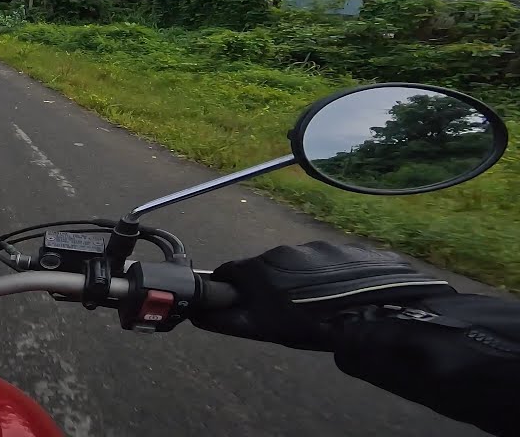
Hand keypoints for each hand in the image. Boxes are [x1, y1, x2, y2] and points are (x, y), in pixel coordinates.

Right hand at [192, 241, 455, 350]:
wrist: (375, 310)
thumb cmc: (311, 323)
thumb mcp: (264, 328)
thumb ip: (228, 319)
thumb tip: (197, 314)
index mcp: (259, 267)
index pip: (228, 271)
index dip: (227, 288)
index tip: (233, 302)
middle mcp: (283, 249)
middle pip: (263, 266)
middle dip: (265, 284)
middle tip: (280, 310)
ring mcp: (317, 245)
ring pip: (296, 262)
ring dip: (297, 279)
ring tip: (315, 304)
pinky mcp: (347, 248)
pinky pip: (330, 260)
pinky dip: (328, 275)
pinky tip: (340, 294)